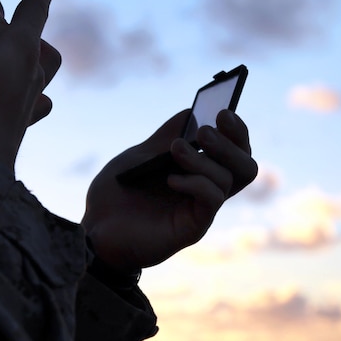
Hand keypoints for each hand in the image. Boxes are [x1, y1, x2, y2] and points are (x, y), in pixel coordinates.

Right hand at [0, 0, 55, 169]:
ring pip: (38, 68)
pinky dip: (29, 91)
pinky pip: (33, 101)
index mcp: (21, 50)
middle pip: (29, 37)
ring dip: (28, 52)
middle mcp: (31, 73)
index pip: (34, 10)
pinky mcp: (18, 123)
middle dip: (14, 16)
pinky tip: (31, 98)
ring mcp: (28, 99)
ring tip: (20, 47)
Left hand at [83, 109, 257, 271]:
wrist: (95, 229)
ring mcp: (201, 209)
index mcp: (198, 171)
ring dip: (203, 158)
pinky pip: (212, 200)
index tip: (223, 112)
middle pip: (245, 166)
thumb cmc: (116, 195)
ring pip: (228, 179)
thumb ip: (166, 137)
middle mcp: (206, 190)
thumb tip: (192, 112)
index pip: (235, 150)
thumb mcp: (139, 157)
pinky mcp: (193, 228)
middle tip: (206, 131)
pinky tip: (170, 179)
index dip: (236, 131)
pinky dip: (195, 182)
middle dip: (232, 142)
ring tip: (175, 149)